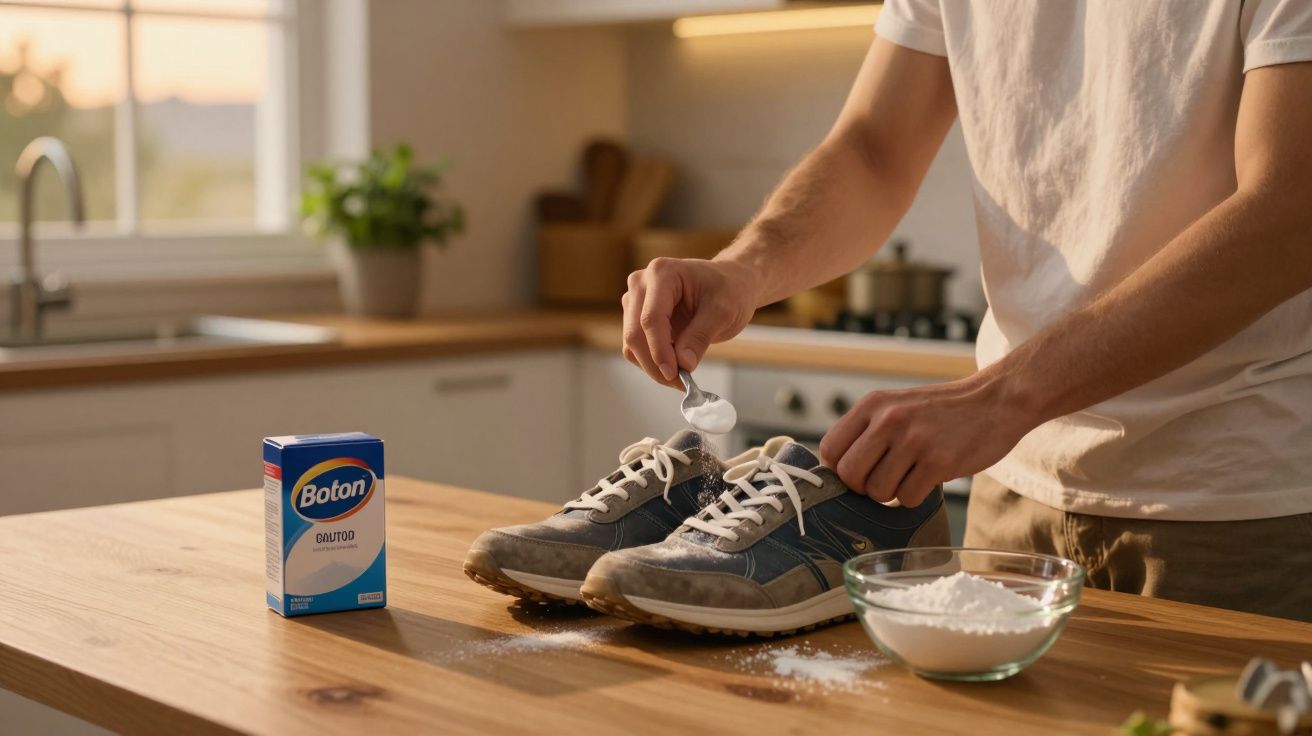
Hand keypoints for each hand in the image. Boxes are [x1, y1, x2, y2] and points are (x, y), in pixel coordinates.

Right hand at [621, 258, 760, 388]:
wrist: (730, 283)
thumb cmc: (729, 289)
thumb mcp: (723, 312)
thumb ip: (700, 337)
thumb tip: (683, 364)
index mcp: (662, 273)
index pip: (651, 318)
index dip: (660, 350)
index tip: (674, 373)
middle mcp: (641, 284)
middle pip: (635, 333)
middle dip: (655, 363)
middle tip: (680, 383)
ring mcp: (636, 300)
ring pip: (631, 343)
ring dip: (652, 366)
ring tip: (681, 377)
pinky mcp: (637, 317)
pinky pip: (636, 347)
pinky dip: (652, 362)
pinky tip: (675, 368)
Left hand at [819, 374, 1036, 506]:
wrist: (994, 400)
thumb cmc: (940, 411)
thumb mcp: (896, 406)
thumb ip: (866, 431)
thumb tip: (836, 473)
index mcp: (873, 405)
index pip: (830, 449)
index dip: (839, 470)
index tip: (858, 473)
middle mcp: (889, 420)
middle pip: (850, 476)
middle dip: (863, 488)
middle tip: (885, 479)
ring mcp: (914, 440)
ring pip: (878, 492)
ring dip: (893, 492)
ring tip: (912, 473)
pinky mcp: (939, 462)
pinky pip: (907, 499)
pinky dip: (916, 496)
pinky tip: (929, 477)